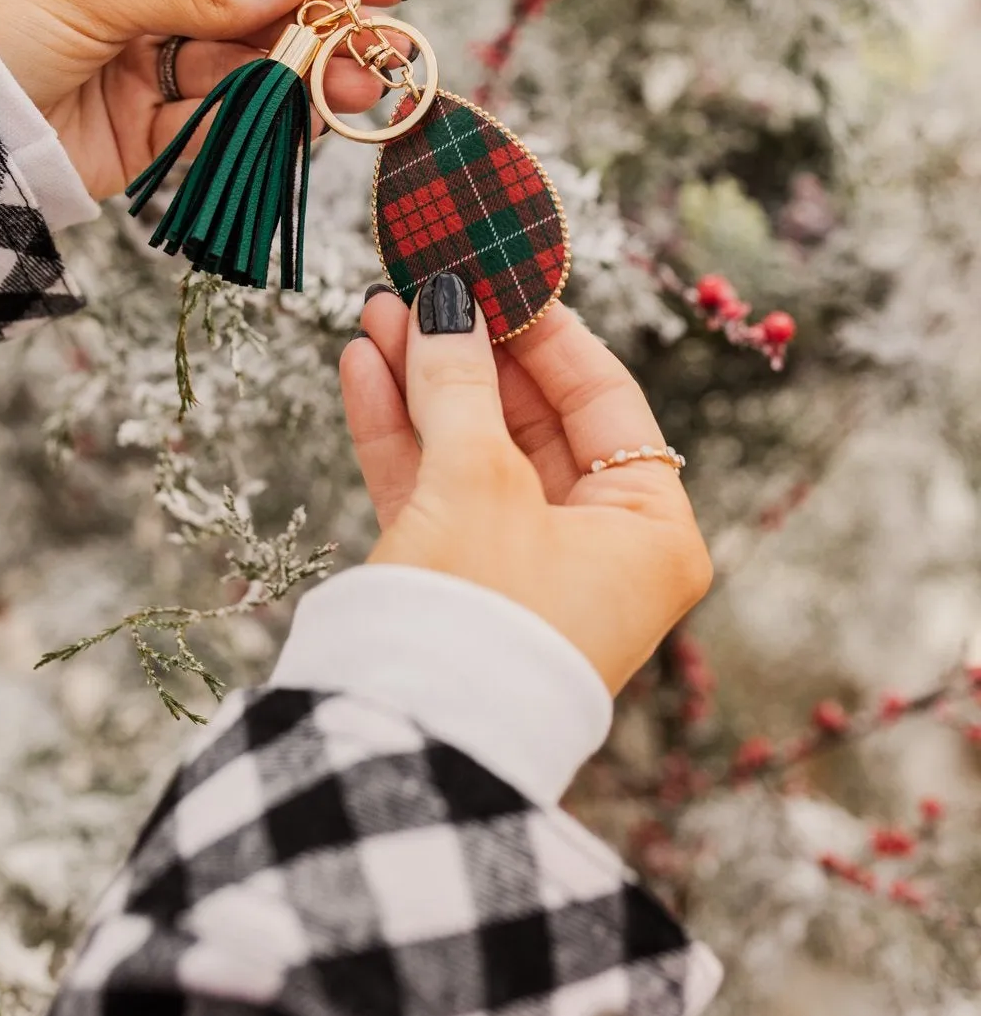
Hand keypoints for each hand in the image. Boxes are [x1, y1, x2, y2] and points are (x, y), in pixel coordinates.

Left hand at [0, 0, 411, 200]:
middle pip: (266, 7)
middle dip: (326, 27)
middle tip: (383, 51)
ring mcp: (162, 58)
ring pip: (256, 64)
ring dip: (309, 76)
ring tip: (358, 90)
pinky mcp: (157, 123)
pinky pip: (227, 116)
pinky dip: (268, 118)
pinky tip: (309, 117)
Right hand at [339, 278, 712, 694]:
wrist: (407, 743)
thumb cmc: (482, 615)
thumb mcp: (478, 479)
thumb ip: (460, 381)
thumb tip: (449, 301)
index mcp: (649, 529)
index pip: (605, 399)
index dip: (548, 331)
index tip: (501, 272)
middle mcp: (597, 548)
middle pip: (532, 419)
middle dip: (470, 349)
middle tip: (426, 283)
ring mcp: (523, 567)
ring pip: (473, 448)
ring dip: (426, 381)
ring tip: (381, 312)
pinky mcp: (459, 584)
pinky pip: (435, 488)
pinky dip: (401, 432)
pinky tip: (366, 368)